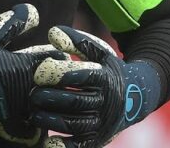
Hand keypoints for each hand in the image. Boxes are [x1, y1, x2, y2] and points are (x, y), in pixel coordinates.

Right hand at [0, 4, 64, 145]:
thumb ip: (14, 22)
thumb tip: (36, 11)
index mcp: (24, 66)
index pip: (56, 61)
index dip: (59, 58)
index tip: (58, 57)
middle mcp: (25, 89)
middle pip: (56, 87)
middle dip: (58, 81)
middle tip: (58, 78)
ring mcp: (16, 111)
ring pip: (46, 111)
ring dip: (48, 105)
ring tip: (46, 100)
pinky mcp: (6, 126)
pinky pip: (29, 134)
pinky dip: (34, 131)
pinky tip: (35, 126)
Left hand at [30, 26, 160, 147]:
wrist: (136, 96)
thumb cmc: (108, 69)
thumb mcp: (99, 52)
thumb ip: (76, 41)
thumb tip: (52, 32)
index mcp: (106, 78)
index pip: (84, 76)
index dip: (61, 74)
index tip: (39, 71)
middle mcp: (106, 102)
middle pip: (77, 102)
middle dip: (52, 99)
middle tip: (32, 94)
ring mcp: (102, 123)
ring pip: (76, 125)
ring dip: (52, 121)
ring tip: (33, 114)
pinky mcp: (97, 139)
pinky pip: (81, 146)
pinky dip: (65, 147)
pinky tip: (47, 142)